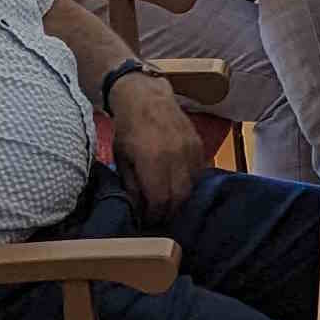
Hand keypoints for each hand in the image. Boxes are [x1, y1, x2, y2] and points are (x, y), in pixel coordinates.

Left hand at [108, 72, 205, 219]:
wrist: (146, 98)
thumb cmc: (128, 129)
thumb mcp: (121, 158)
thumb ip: (131, 185)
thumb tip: (138, 208)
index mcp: (153, 160)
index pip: (160, 200)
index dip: (154, 215)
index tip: (148, 221)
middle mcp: (176, 156)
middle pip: (179, 197)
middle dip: (169, 212)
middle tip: (159, 218)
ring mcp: (190, 149)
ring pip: (192, 186)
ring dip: (180, 199)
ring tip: (168, 203)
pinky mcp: (199, 144)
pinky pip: (199, 172)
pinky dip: (190, 183)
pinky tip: (178, 184)